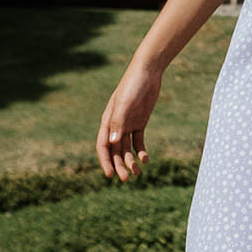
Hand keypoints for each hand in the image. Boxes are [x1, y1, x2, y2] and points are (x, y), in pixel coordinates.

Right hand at [97, 62, 161, 181]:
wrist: (148, 71)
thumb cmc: (133, 84)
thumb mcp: (125, 103)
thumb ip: (118, 121)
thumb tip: (112, 143)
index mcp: (108, 121)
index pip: (102, 146)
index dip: (105, 161)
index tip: (109, 175)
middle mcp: (116, 125)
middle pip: (115, 151)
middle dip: (119, 165)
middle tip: (127, 179)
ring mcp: (128, 124)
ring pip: (126, 148)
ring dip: (130, 161)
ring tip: (138, 173)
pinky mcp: (140, 122)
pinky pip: (138, 141)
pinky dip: (140, 151)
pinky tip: (146, 159)